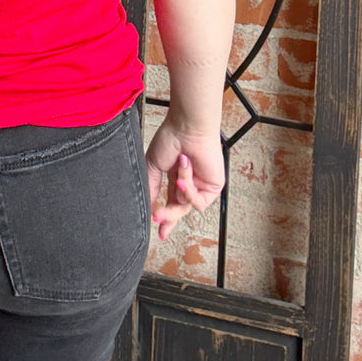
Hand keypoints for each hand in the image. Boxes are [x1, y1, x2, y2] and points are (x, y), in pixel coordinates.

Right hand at [146, 117, 224, 242]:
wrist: (187, 127)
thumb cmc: (172, 138)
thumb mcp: (153, 165)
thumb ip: (152, 187)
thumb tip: (148, 205)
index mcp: (175, 177)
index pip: (170, 202)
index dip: (164, 217)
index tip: (159, 232)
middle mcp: (189, 183)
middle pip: (179, 208)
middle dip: (168, 215)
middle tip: (156, 218)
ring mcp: (201, 185)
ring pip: (187, 206)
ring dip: (177, 198)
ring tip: (173, 184)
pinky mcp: (213, 187)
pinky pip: (198, 201)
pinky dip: (188, 189)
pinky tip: (183, 174)